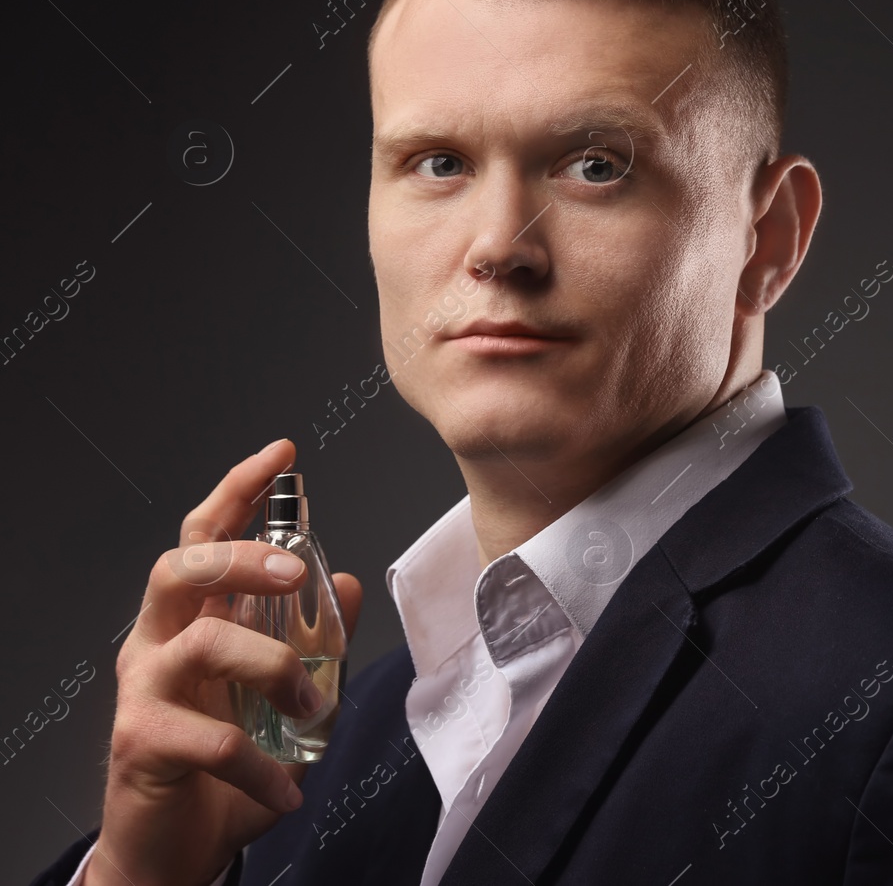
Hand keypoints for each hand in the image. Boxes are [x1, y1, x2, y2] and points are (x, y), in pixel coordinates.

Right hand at [86, 439, 362, 885]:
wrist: (173, 849)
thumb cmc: (224, 765)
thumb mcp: (285, 695)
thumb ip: (315, 640)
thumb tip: (345, 581)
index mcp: (192, 618)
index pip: (204, 534)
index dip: (239, 490)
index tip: (282, 453)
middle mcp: (158, 642)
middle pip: (181, 566)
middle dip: (241, 555)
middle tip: (294, 567)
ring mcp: (145, 691)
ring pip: (205, 643)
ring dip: (275, 668)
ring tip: (310, 705)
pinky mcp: (142, 743)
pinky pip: (214, 739)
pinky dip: (263, 765)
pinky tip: (286, 789)